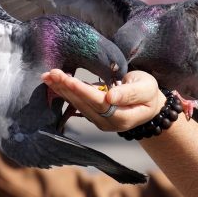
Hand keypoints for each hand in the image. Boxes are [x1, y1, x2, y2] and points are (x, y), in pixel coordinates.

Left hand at [41, 69, 165, 131]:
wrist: (148, 105)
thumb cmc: (149, 93)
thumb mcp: (146, 89)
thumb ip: (130, 94)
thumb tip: (110, 97)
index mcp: (122, 117)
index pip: (98, 103)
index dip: (83, 91)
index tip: (68, 79)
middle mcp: (107, 123)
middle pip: (83, 104)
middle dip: (66, 88)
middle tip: (51, 74)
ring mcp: (99, 121)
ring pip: (77, 105)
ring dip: (61, 90)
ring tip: (48, 76)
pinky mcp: (93, 115)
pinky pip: (77, 103)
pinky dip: (65, 92)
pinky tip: (54, 83)